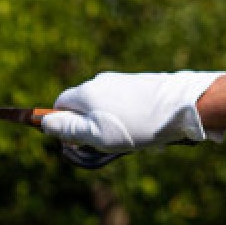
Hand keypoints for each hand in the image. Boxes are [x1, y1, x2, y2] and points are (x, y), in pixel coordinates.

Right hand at [40, 70, 225, 151]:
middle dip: (89, 127)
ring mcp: (120, 81)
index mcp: (85, 92)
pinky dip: (129, 119)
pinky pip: (123, 105)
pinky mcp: (138, 84)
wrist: (182, 106)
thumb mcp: (96, 135)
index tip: (77, 141)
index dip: (63, 125)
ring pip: (104, 107)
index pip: (59, 106)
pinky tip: (146, 129)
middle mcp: (99, 81)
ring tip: (133, 138)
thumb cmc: (137, 125)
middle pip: (82, 107)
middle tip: (108, 143)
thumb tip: (43, 122)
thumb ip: (68, 129)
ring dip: (111, 125)